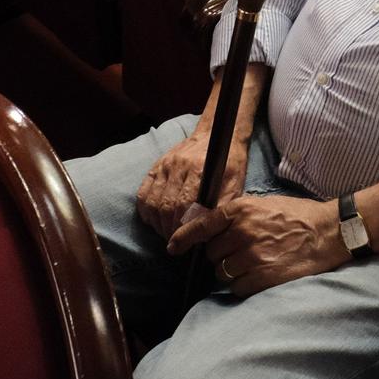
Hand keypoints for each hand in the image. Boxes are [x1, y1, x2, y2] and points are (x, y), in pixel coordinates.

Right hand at [136, 125, 248, 239]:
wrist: (216, 136)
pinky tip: (154, 220)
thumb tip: (210, 233)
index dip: (182, 228)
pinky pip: (144, 193)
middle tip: (175, 242)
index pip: (185, 206)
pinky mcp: (157, 166)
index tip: (185, 242)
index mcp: (200, 170)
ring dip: (157, 223)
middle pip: (166, 206)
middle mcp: (179, 166)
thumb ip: (222, 207)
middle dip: (169, 229)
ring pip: (153, 202)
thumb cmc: (228, 163)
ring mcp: (165, 165)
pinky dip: (146, 211)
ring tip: (166, 233)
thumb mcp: (234, 184)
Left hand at [168, 194, 346, 296]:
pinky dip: (243, 285)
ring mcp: (253, 255)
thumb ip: (235, 216)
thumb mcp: (262, 204)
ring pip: (223, 272)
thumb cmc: (296, 217)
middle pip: (213, 253)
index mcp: (241, 210)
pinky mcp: (264, 276)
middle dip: (222, 255)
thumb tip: (208, 230)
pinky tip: (258, 275)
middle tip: (241, 252)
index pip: (202, 225)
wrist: (327, 232)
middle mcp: (243, 232)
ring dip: (231, 272)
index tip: (173, 248)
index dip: (184, 238)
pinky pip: (237, 287)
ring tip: (252, 264)